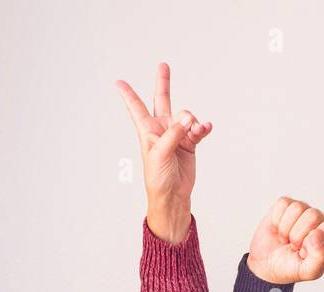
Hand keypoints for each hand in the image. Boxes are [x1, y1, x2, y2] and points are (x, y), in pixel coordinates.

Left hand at [116, 63, 212, 243]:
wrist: (173, 194)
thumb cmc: (158, 177)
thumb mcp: (160, 154)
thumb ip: (173, 134)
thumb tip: (187, 118)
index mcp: (147, 130)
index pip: (136, 108)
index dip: (128, 94)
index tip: (118, 82)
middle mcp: (162, 129)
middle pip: (162, 100)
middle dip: (163, 82)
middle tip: (163, 65)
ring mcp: (177, 134)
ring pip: (186, 116)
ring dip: (192, 121)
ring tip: (194, 132)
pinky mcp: (190, 142)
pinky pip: (198, 128)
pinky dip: (202, 127)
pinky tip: (205, 128)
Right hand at [247, 197, 323, 283]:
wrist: (265, 267)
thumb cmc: (290, 269)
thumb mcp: (308, 272)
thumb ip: (320, 257)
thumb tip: (318, 233)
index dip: (312, 243)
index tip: (303, 253)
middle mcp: (319, 221)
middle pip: (313, 216)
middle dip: (297, 235)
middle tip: (293, 246)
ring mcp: (303, 212)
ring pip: (297, 208)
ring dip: (286, 229)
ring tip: (286, 239)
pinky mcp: (286, 206)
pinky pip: (283, 204)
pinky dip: (276, 220)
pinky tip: (278, 230)